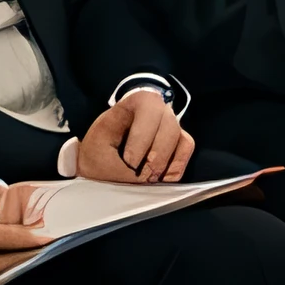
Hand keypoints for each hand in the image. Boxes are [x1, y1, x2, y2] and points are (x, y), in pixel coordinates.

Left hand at [76, 91, 194, 183]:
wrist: (99, 156)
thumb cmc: (98, 150)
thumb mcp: (99, 156)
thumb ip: (120, 168)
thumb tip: (144, 181)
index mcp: (135, 102)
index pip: (149, 110)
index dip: (141, 138)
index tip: (129, 161)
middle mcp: (158, 110)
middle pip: (170, 127)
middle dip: (157, 155)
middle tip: (141, 175)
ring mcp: (170, 126)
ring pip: (183, 140)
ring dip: (166, 163)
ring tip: (148, 179)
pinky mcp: (177, 142)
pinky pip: (186, 152)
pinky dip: (176, 168)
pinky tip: (160, 179)